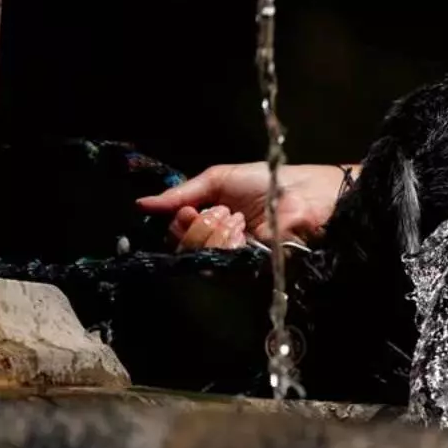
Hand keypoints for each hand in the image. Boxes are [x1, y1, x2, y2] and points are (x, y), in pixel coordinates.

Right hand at [136, 162, 354, 244]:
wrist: (304, 190)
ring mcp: (236, 258)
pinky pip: (221, 261)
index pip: (179, 235)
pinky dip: (223, 240)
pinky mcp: (250, 267)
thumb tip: (142, 204)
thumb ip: (182, 193)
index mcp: (212, 222)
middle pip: (184, 249)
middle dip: (192, 226)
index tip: (189, 208)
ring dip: (210, 231)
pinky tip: (238, 226)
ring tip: (233, 216)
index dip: (177, 223)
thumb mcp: (218, 180)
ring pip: (200, 256)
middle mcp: (221, 243)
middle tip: (214, 211)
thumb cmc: (268, 181)